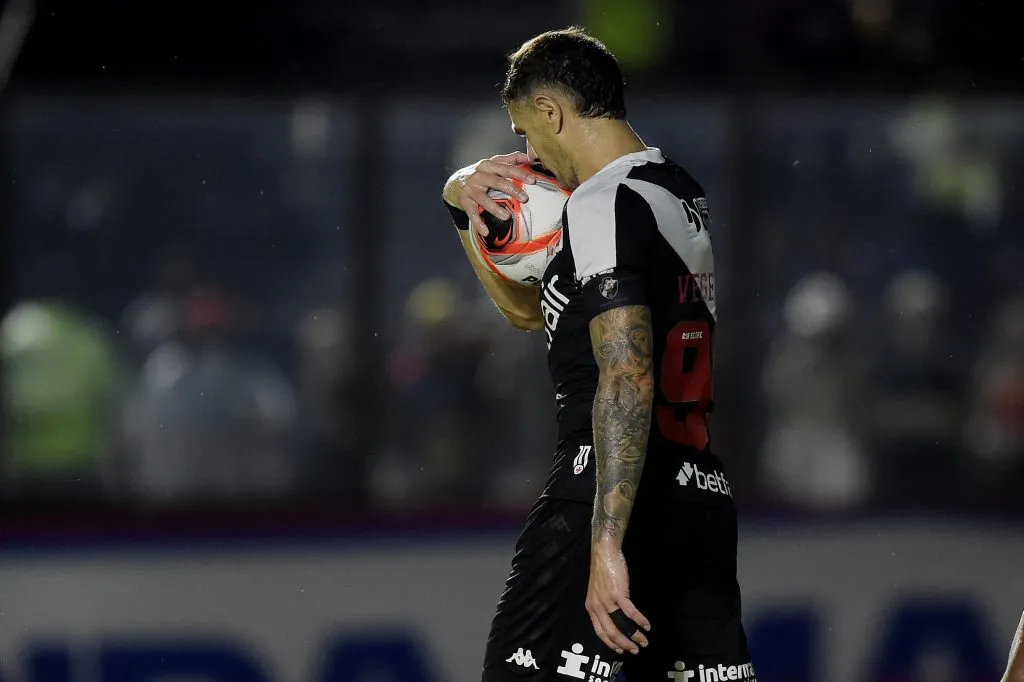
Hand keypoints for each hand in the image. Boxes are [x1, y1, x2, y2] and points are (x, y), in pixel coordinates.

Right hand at [458, 152, 535, 236]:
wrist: (456, 183)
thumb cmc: (482, 173)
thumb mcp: (494, 163)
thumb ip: (512, 159)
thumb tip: (530, 157)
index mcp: (488, 165)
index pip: (506, 168)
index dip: (520, 173)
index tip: (533, 180)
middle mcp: (478, 175)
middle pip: (497, 182)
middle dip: (512, 190)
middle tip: (525, 199)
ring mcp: (471, 189)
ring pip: (483, 199)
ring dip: (495, 209)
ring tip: (506, 217)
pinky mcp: (465, 201)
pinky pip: (472, 214)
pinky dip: (478, 223)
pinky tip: (486, 232)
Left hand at [585, 540, 649, 654]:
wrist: (604, 552)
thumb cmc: (603, 570)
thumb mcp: (597, 592)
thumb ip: (603, 606)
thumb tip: (614, 619)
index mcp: (591, 607)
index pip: (599, 632)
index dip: (611, 643)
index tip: (621, 651)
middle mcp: (597, 607)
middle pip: (611, 633)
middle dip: (624, 644)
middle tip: (635, 650)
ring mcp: (607, 601)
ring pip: (621, 625)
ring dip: (634, 635)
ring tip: (644, 640)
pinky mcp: (618, 593)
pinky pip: (630, 612)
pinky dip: (640, 621)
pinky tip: (647, 625)